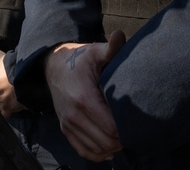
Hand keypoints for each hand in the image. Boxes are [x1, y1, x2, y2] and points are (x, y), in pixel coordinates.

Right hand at [44, 31, 125, 161]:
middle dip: (123, 139)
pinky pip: (83, 151)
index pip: (111, 127)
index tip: (137, 120)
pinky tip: (110, 149)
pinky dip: (98, 154)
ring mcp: (68, 124)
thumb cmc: (79, 60)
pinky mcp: (65, 129)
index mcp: (84, 98)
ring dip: (112, 147)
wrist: (53, 66)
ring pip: (96, 149)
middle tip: (134, 129)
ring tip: (124, 137)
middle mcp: (74, 115)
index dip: (127, 127)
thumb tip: (120, 35)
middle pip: (106, 141)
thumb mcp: (94, 52)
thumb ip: (110, 48)